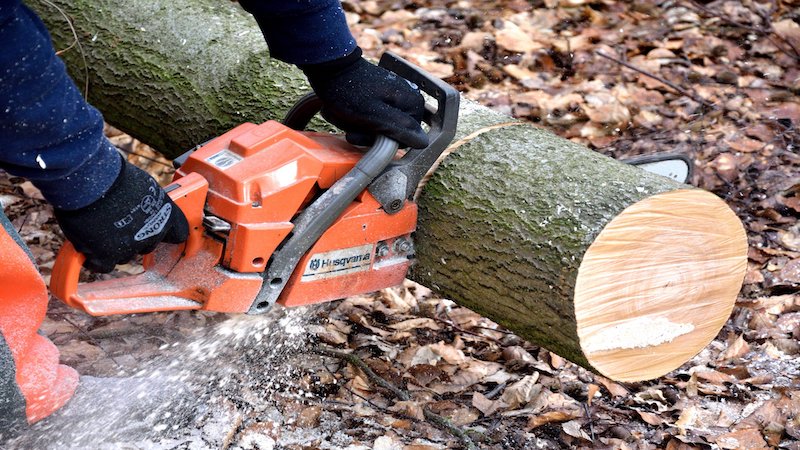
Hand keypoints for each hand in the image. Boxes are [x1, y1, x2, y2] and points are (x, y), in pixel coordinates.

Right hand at [55, 157, 188, 272]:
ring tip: (98, 228)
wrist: (90, 179)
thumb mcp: (142, 185)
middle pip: (147, 245)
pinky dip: (95, 258)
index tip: (164, 236)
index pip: (179, 233)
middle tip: (118, 224)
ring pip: (124, 256)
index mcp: (167, 214)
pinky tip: (89, 248)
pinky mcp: (108, 255)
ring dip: (113, 247)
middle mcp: (153, 233)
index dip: (169, 234)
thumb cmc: (113, 175)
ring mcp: (131, 246)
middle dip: (135, 238)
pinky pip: (103, 265)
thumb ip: (147, 202)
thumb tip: (141, 206)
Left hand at [301, 47, 427, 148]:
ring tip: (344, 115)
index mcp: (412, 103)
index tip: (365, 133)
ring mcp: (392, 97)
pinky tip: (344, 112)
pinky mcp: (379, 96)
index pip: (404, 139)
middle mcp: (407, 99)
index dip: (384, 141)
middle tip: (350, 126)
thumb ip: (400, 128)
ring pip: (377, 127)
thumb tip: (422, 142)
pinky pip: (370, 117)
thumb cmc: (348, 92)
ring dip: (357, 126)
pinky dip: (355, 118)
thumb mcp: (374, 115)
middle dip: (367, 133)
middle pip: (391, 133)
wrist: (328, 67)